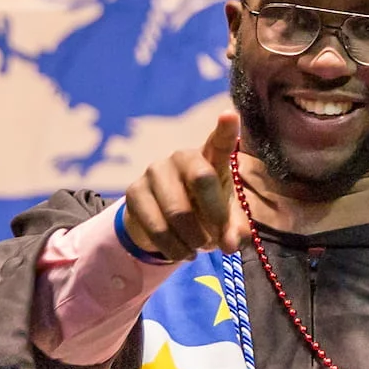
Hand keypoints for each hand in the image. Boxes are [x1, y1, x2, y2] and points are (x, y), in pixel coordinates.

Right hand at [122, 112, 249, 261]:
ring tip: (198, 249)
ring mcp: (154, 171)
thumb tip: (231, 244)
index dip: (225, 129)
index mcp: (210, 157)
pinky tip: (181, 252)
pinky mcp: (134, 191)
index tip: (230, 115)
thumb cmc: (204, 213)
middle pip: (201, 179)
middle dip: (215, 217)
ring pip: (177, 210)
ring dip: (192, 239)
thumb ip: (234, 230)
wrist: (164, 223)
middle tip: (219, 242)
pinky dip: (173, 248)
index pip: (220, 141)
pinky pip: (156, 227)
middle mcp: (181, 157)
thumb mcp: (226, 221)